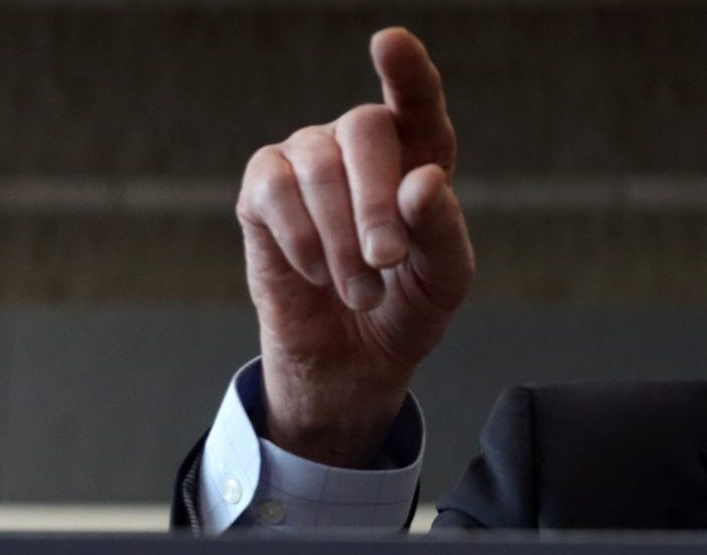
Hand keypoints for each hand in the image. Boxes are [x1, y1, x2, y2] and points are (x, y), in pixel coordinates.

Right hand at [238, 27, 473, 466]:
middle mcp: (359, 144)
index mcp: (418, 155)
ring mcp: (307, 159)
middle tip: (386, 260)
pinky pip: (274, 189)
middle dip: (377, 199)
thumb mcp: (444, 281)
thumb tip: (422, 183)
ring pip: (319, 166)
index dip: (406, 70)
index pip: (416, 99)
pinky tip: (316, 273)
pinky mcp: (262, 190)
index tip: (389, 43)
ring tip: (360, 291)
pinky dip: (301, 238)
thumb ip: (443, 232)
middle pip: (365, 128)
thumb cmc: (406, 307)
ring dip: (342, 239)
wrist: (352, 359)